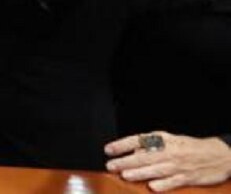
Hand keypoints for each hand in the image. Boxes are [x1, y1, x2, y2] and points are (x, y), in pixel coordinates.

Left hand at [105, 131, 230, 191]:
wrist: (218, 155)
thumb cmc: (189, 147)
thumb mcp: (169, 140)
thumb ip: (151, 145)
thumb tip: (132, 150)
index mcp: (163, 140)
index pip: (138, 140)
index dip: (122, 144)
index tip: (108, 149)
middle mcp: (169, 152)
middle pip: (144, 156)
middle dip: (126, 161)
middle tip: (111, 165)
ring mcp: (178, 166)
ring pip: (156, 170)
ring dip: (140, 173)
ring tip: (125, 175)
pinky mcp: (187, 178)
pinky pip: (173, 182)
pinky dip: (162, 184)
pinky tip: (152, 187)